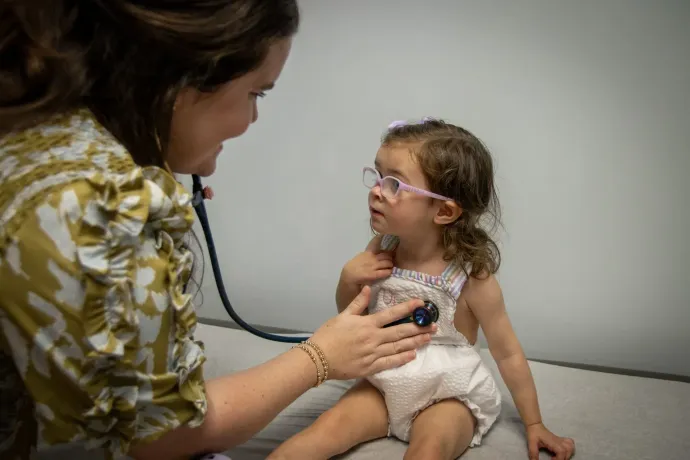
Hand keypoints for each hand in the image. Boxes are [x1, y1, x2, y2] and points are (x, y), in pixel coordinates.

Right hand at [311, 285, 435, 379]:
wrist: (318, 359)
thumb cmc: (328, 335)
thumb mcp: (342, 315)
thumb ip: (358, 303)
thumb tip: (369, 288)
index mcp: (367, 324)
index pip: (391, 314)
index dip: (407, 308)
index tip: (421, 303)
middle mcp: (373, 338)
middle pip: (400, 332)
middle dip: (418, 328)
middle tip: (433, 325)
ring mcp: (373, 354)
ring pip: (398, 347)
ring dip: (415, 342)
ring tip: (428, 338)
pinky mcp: (371, 367)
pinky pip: (390, 362)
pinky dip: (402, 359)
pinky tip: (412, 355)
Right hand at [341, 234, 392, 285]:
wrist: (347, 277)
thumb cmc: (352, 269)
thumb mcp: (360, 258)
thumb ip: (368, 256)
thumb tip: (376, 254)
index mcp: (367, 253)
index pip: (375, 242)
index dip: (382, 238)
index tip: (386, 236)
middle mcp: (371, 258)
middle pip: (386, 254)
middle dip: (390, 257)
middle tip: (392, 260)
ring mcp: (372, 266)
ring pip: (387, 263)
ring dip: (390, 265)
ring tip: (391, 267)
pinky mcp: (372, 274)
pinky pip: (384, 272)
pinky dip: (388, 272)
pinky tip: (389, 272)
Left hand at [526, 423, 574, 459]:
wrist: (535, 425)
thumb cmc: (534, 434)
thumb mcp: (532, 444)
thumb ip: (534, 454)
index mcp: (552, 442)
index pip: (561, 451)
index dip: (559, 459)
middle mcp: (558, 441)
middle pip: (568, 451)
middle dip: (563, 458)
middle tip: (554, 459)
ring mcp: (560, 440)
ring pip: (570, 447)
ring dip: (567, 454)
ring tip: (559, 457)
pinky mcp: (560, 439)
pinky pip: (570, 443)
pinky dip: (569, 448)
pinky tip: (564, 452)